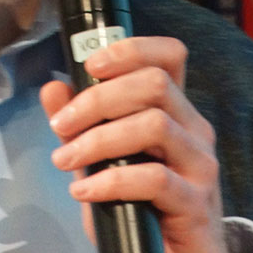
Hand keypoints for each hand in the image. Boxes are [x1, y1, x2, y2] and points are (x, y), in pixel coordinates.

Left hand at [40, 36, 227, 252]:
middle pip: (155, 83)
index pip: (169, 56)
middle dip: (98, 98)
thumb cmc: (136, 203)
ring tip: (65, 159)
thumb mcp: (99, 157)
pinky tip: (83, 192)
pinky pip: (154, 178)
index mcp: (174, 108)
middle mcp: (194, 128)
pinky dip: (110, 181)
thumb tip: (52, 88)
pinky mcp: (197, 203)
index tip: (90, 64)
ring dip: (99, 139)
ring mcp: (200, 164)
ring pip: (154, 124)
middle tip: (61, 125)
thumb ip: (79, 123)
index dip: (132, 49)